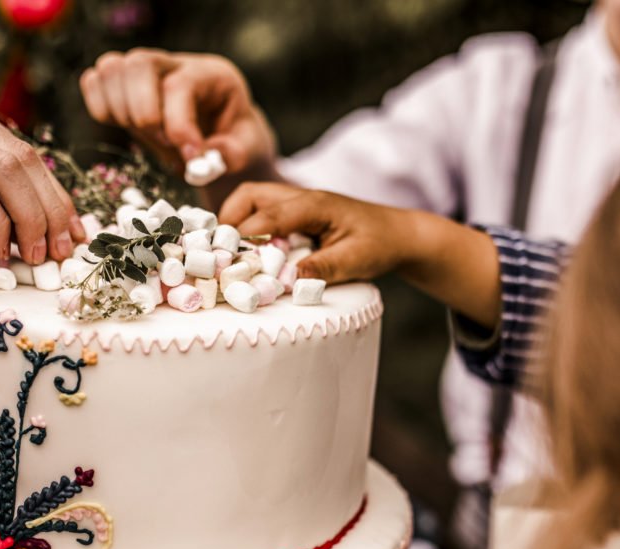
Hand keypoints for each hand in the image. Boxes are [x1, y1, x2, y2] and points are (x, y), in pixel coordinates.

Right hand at [80, 49, 275, 175]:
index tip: (190, 158)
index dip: (179, 126)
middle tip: (164, 144)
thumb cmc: (235, 139)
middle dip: (145, 114)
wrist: (221, 134)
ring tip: (152, 139)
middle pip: (139, 63)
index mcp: (209, 74)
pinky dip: (102, 109)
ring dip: (123, 113)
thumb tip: (203, 160)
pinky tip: (130, 129)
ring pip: (111, 69)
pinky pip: (93, 82)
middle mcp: (173, 63)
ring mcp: (144, 71)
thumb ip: (235, 154)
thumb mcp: (249, 148)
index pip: (180, 85)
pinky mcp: (122, 85)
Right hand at [219, 182, 501, 325]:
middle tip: (219, 251)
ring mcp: (299, 204)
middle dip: (229, 220)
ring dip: (238, 223)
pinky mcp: (298, 215)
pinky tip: (250, 253)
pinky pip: (265, 214)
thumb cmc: (380, 244)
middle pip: (251, 196)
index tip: (222, 257)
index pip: (268, 216)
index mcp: (314, 204)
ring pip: (254, 201)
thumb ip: (323, 268)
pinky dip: (251, 228)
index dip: (242, 236)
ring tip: (231, 254)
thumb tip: (288, 281)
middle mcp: (302, 198)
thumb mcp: (356, 260)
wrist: (400, 235)